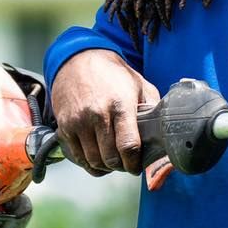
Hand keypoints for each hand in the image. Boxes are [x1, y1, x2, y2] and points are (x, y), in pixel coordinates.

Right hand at [50, 49, 159, 175]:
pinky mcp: (65, 126)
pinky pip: (77, 157)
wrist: (79, 61)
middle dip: (121, 166)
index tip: (137, 166)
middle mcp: (98, 115)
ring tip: (113, 161)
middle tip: (127, 164)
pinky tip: (97, 158)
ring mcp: (79, 122)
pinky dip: (88, 163)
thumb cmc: (114, 75)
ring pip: (93, 161)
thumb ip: (152, 107)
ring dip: (105, 167)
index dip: (134, 163)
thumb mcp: (140, 85)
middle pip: (110, 158)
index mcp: (121, 105)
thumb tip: (163, 131)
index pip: (128, 146)